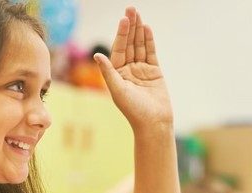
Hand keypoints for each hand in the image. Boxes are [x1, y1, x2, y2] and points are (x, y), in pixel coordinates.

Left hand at [93, 7, 172, 132]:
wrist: (154, 123)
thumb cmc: (134, 110)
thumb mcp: (118, 90)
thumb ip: (109, 72)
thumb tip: (97, 55)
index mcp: (117, 73)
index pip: (118, 49)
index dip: (121, 34)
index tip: (124, 20)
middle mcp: (128, 69)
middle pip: (129, 44)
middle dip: (130, 27)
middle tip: (131, 9)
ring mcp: (141, 70)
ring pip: (140, 46)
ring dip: (139, 31)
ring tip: (139, 15)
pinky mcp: (154, 72)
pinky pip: (151, 53)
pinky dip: (149, 41)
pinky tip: (147, 29)